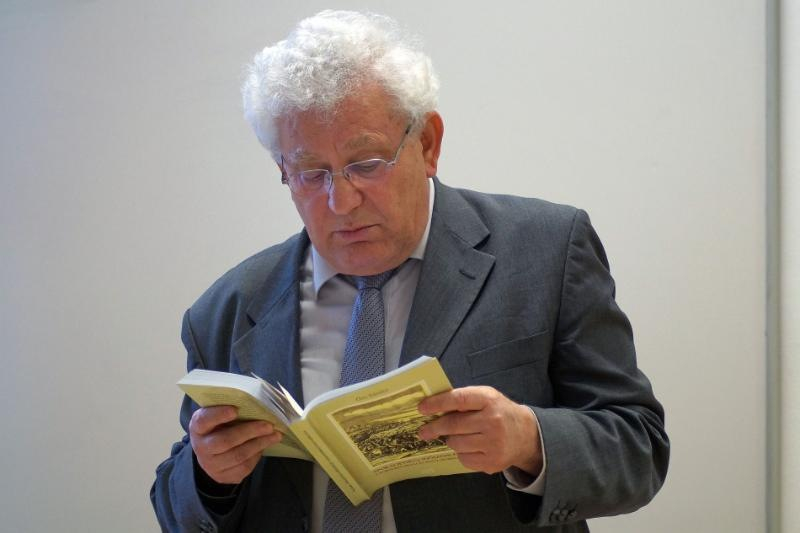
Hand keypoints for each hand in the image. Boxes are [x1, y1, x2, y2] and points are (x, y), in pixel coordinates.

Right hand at [189, 405, 281, 484]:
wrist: (210, 454)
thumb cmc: (218, 427)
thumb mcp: (217, 415)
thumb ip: (230, 407)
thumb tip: (256, 400)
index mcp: (198, 427)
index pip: (204, 421)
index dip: (218, 415)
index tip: (235, 410)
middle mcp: (201, 447)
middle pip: (225, 441)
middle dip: (249, 432)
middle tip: (268, 425)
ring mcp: (211, 465)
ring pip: (238, 456)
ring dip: (259, 444)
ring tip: (275, 435)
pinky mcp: (223, 476)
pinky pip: (243, 467)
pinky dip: (257, 455)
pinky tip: (265, 445)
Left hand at [418, 386, 542, 475]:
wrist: (525, 435)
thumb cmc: (499, 412)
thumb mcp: (486, 397)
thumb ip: (463, 399)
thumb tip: (432, 407)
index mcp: (489, 400)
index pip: (458, 399)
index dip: (437, 403)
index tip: (422, 408)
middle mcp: (492, 421)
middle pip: (453, 425)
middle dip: (434, 428)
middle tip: (423, 431)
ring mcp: (493, 443)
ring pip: (456, 444)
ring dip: (450, 440)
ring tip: (456, 436)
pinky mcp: (492, 462)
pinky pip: (464, 459)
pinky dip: (461, 453)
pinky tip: (470, 447)